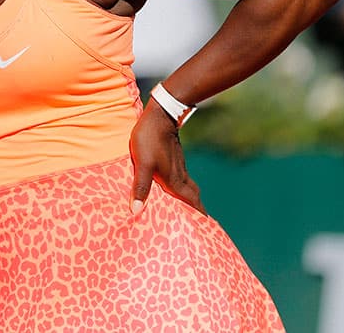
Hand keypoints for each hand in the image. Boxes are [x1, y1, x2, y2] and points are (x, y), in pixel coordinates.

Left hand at [129, 101, 205, 215]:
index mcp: (175, 181)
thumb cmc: (150, 139)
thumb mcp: (143, 164)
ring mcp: (179, 167)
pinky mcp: (175, 159)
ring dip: (191, 200)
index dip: (199, 217)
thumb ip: (141, 187)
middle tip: (200, 224)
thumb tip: (136, 211)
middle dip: (197, 211)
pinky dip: (184, 189)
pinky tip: (176, 188)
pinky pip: (183, 179)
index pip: (192, 203)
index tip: (206, 230)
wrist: (161, 114)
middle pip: (193, 198)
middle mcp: (180, 176)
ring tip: (189, 211)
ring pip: (189, 188)